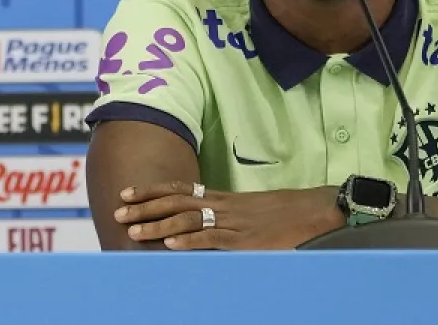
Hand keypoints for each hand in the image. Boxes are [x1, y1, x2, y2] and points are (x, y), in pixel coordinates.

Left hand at [113, 181, 342, 250]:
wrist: (320, 210)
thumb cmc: (289, 214)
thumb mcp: (252, 213)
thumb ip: (229, 218)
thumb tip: (206, 226)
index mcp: (224, 199)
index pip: (179, 191)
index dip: (150, 192)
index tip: (126, 193)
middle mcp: (223, 207)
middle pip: (175, 203)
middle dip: (143, 207)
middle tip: (117, 212)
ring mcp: (234, 223)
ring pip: (187, 221)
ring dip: (158, 226)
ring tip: (133, 230)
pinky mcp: (247, 241)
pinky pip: (213, 240)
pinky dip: (190, 242)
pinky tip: (170, 246)